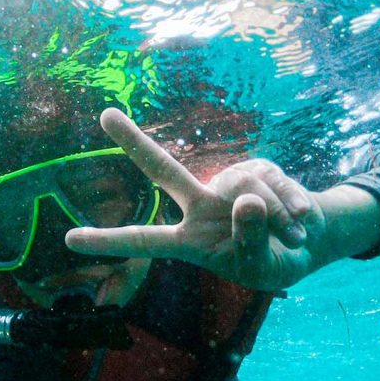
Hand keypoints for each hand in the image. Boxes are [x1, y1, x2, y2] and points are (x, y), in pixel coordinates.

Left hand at [64, 108, 324, 290]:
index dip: (108, 242)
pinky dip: (294, 207)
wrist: (311, 242)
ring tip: (291, 237)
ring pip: (248, 192)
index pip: (143, 240)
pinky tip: (302, 222)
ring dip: (277, 219)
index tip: (68, 239)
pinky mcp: (259, 169)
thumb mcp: (260, 266)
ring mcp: (227, 185)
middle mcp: (198, 206)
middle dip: (135, 142)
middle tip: (104, 114)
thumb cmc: (271, 261)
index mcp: (187, 242)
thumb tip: (247, 199)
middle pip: (164, 170)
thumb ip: (249, 240)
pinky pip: (275, 184)